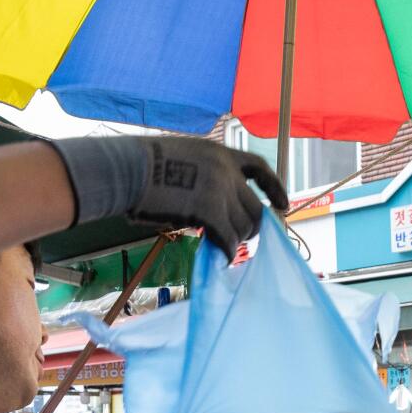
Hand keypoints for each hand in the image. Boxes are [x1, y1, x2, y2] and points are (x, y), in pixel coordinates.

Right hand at [128, 136, 288, 253]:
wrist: (128, 169)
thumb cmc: (142, 165)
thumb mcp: (183, 157)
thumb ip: (204, 176)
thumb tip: (212, 207)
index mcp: (220, 153)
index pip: (259, 168)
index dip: (274, 188)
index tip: (282, 205)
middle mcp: (227, 172)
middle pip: (255, 207)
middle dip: (251, 227)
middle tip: (240, 238)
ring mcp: (221, 192)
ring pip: (244, 227)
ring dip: (236, 240)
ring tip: (223, 246)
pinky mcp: (210, 213)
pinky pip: (229, 240)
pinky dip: (228, 252)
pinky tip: (223, 259)